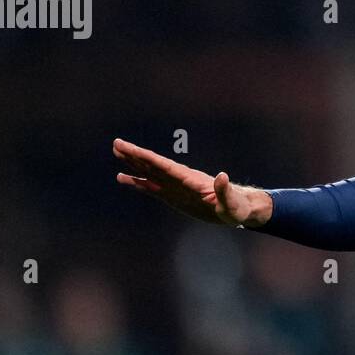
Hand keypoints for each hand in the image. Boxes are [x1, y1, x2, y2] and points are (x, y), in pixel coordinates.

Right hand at [112, 138, 271, 227]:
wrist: (237, 211)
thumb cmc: (237, 208)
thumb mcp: (232, 203)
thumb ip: (225, 191)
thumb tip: (222, 176)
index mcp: (190, 179)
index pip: (164, 166)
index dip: (147, 157)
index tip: (131, 148)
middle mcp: (180, 179)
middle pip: (153, 165)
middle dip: (135, 155)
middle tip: (116, 143)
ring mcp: (175, 187)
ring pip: (150, 173)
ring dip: (134, 164)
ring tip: (117, 153)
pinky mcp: (173, 196)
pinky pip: (151, 188)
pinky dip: (137, 182)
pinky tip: (123, 178)